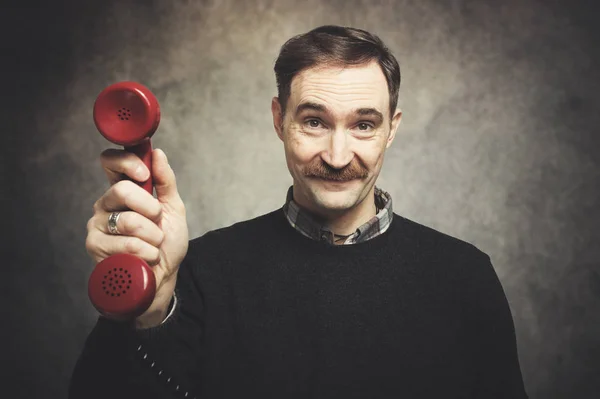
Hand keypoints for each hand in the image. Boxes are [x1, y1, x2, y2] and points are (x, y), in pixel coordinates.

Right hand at [85, 148, 188, 327]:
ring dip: (153, 236)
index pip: (109, 162)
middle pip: (121, 190)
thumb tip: (157, 153)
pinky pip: (126, 243)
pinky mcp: (96, 247)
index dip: (125, 162)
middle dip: (150, 208)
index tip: (144, 173)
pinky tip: (147, 257)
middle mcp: (105, 205)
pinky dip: (147, 252)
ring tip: (155, 245)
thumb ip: (166, 181)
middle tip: (158, 222)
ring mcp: (98, 226)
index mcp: (123, 192)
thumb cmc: (167, 244)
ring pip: (127, 220)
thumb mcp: (173, 209)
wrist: (164, 278)